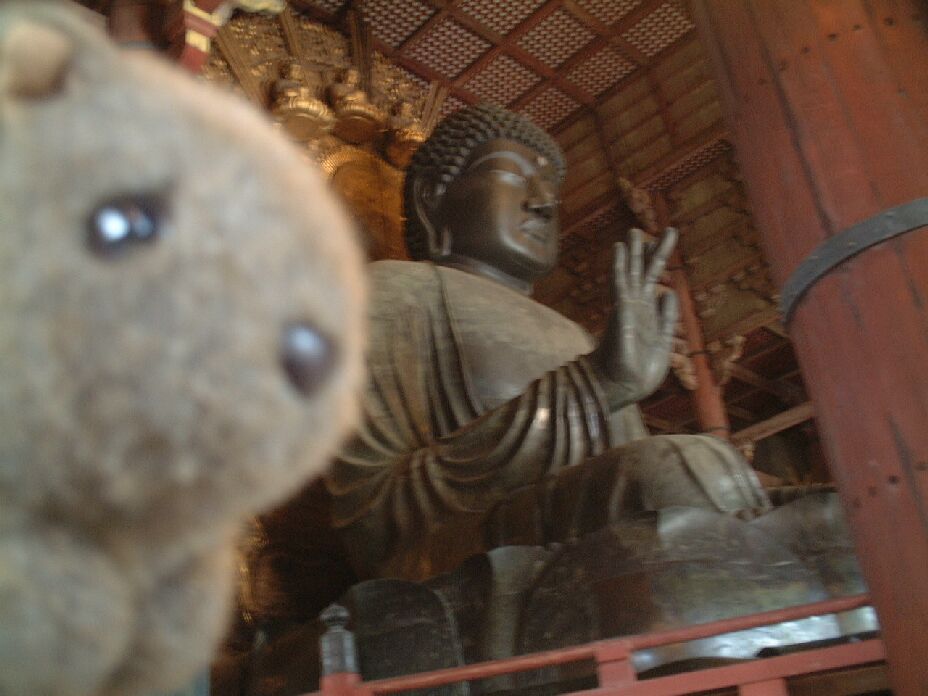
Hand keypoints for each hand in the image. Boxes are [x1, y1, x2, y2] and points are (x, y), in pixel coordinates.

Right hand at [588, 227, 678, 409]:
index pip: (654, 282)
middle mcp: (637, 306)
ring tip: (635, 231)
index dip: (658, 263)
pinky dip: (620, 264)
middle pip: (645, 273)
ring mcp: (628, 307)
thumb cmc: (641, 370)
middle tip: (663, 230)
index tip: (662, 243)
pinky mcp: (621, 310)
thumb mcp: (663, 341)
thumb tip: (670, 293)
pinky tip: (620, 247)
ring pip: (632, 273)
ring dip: (634, 252)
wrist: (625, 386)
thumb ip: (667, 317)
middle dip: (652, 251)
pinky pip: (620, 282)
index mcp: (649, 314)